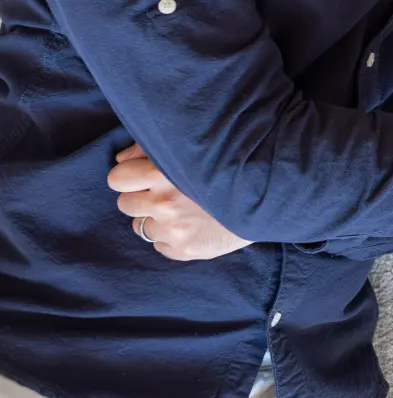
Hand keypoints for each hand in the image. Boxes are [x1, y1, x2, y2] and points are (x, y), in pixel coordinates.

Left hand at [108, 144, 251, 260]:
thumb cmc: (229, 166)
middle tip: (165, 193)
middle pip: (124, 203)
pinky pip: (158, 244)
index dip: (129, 176)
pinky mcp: (184, 250)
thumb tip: (121, 159)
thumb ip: (152, 149)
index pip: (118, 178)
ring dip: (156, 218)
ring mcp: (174, 229)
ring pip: (140, 225)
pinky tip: (193, 224)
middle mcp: (165, 202)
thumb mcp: (192, 148)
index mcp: (164, 172)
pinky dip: (171, 237)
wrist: (270, 195)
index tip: (143, 176)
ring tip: (183, 209)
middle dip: (141, 197)